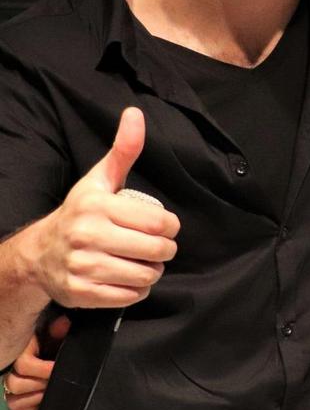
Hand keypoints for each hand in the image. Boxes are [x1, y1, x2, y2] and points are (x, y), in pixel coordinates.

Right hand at [2, 314, 66, 409]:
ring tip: (48, 391)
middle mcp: (9, 372)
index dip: (44, 369)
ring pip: (13, 399)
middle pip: (15, 384)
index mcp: (18, 355)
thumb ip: (56, 331)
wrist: (45, 354)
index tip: (57, 367)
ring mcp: (9, 387)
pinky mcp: (14, 399)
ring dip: (35, 398)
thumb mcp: (52, 335)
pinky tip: (41, 401)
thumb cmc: (47, 343)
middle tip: (54, 381)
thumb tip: (63, 323)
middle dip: (39, 384)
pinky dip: (29, 408)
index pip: (24, 365)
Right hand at [24, 107, 178, 307]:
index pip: (159, 223)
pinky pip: (130, 296)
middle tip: (156, 247)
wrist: (40, 253)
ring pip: (146, 275)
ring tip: (141, 261)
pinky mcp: (81, 293)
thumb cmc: (80, 213)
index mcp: (97, 206)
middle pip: (157, 251)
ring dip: (152, 271)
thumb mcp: (100, 180)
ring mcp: (82, 267)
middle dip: (164, 250)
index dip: (170, 227)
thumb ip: (123, 150)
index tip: (163, 227)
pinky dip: (137, 289)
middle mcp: (88, 236)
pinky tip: (126, 277)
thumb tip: (135, 113)